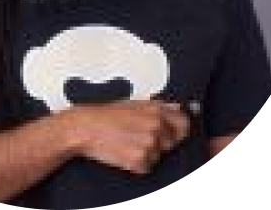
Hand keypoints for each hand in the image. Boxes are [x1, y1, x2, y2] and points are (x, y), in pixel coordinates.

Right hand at [66, 99, 189, 174]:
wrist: (85, 128)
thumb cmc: (105, 114)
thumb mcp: (134, 103)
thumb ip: (159, 105)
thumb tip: (178, 107)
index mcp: (156, 110)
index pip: (184, 124)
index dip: (178, 128)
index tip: (172, 130)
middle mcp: (156, 127)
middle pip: (172, 142)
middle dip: (160, 141)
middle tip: (138, 135)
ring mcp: (149, 145)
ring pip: (159, 155)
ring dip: (147, 152)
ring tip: (128, 141)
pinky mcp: (140, 161)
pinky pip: (147, 166)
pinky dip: (137, 163)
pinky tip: (124, 151)